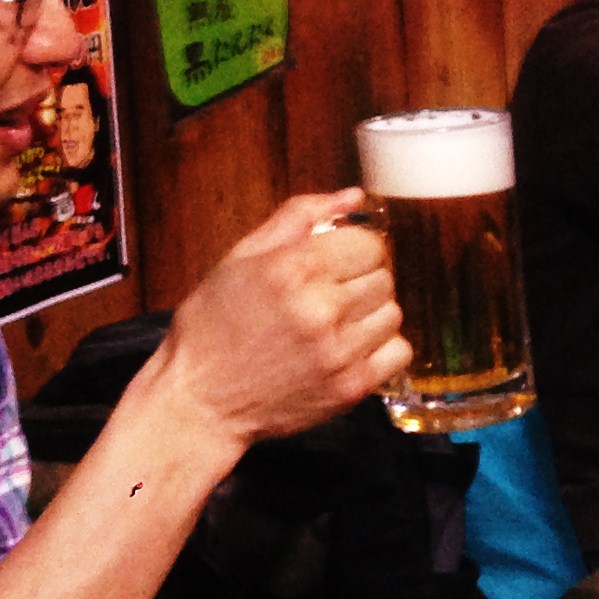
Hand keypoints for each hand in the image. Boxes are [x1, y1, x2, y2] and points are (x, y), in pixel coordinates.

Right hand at [140, 189, 406, 453]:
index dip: (353, 249)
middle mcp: (322, 309)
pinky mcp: (351, 387)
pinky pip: (399, 352)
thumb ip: (300, 218)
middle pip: (383, 276)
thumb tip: (354, 197)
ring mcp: (340, 352)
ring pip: (393, 312)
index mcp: (294, 269)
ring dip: (371, 314)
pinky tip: (349, 349)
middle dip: (360, 279)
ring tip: (336, 324)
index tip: (335, 261)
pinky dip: (381, 349)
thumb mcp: (241, 257)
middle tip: (329, 295)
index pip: (369, 243)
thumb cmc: (212, 326)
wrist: (199, 401)